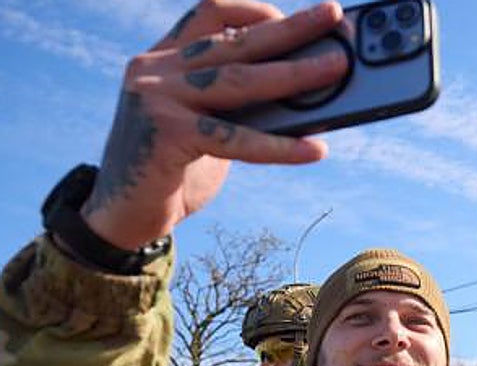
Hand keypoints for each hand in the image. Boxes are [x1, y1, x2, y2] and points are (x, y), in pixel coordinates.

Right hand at [81, 0, 349, 249]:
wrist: (122, 216)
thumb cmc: (173, 171)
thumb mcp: (206, 127)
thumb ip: (239, 108)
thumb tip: (308, 101)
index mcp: (163, 59)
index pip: (210, 13)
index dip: (254, 10)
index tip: (297, 17)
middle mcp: (155, 69)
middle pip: (235, 41)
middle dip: (290, 28)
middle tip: (333, 16)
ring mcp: (156, 98)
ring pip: (238, 80)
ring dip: (294, 73)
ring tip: (336, 69)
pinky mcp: (166, 136)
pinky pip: (235, 138)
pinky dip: (280, 145)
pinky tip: (314, 149)